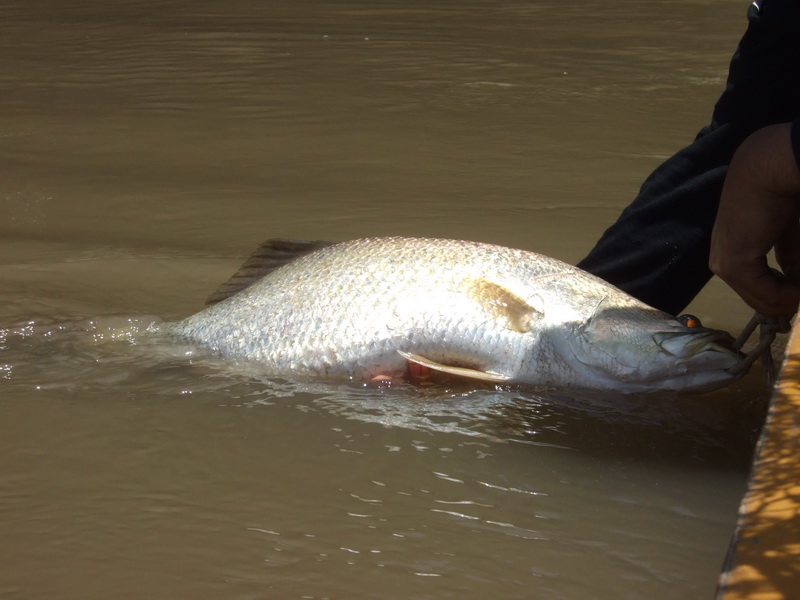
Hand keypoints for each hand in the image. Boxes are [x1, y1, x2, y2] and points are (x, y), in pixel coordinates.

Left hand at [709, 123, 799, 316]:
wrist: (770, 169)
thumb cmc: (778, 191)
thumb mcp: (785, 230)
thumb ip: (788, 253)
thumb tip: (795, 277)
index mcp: (730, 250)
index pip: (754, 285)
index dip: (782, 294)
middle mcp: (721, 260)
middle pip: (756, 296)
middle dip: (785, 302)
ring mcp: (724, 264)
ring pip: (760, 299)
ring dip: (788, 301)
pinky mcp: (735, 264)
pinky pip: (763, 294)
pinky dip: (786, 297)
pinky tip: (799, 293)